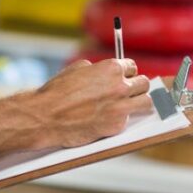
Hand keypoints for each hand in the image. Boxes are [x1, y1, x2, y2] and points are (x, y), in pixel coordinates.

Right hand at [0, 59, 152, 168]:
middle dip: (136, 87)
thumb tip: (103, 71)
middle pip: (144, 84)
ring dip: (139, 103)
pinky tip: (109, 120)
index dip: (127, 73)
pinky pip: (128, 120)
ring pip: (146, 103)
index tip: (125, 78)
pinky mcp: (117, 125)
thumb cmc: (57, 92)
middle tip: (128, 93)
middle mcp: (120, 86)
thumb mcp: (77, 69)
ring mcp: (121, 107)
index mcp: (111, 68)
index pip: (133, 67)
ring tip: (130, 107)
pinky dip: (120, 120)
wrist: (46, 116)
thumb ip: (96, 69)